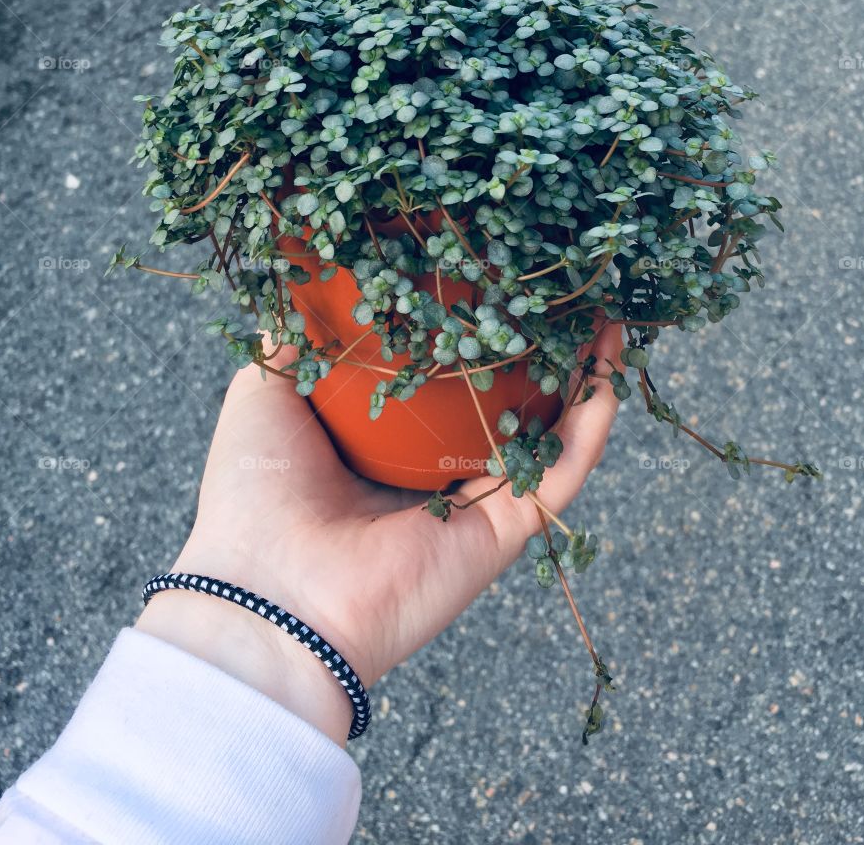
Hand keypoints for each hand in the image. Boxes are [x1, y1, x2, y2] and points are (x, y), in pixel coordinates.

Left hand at [137, 322, 622, 745]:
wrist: (268, 594)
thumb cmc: (253, 493)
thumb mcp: (262, 394)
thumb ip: (288, 343)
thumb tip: (298, 285)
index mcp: (385, 440)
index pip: (445, 373)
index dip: (474, 323)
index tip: (496, 269)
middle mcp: (435, 469)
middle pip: (506, 398)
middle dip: (540, 344)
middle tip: (563, 289)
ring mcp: (474, 502)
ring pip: (547, 430)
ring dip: (584, 376)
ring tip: (606, 318)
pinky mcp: (502, 534)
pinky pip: (560, 474)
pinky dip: (592, 427)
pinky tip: (610, 373)